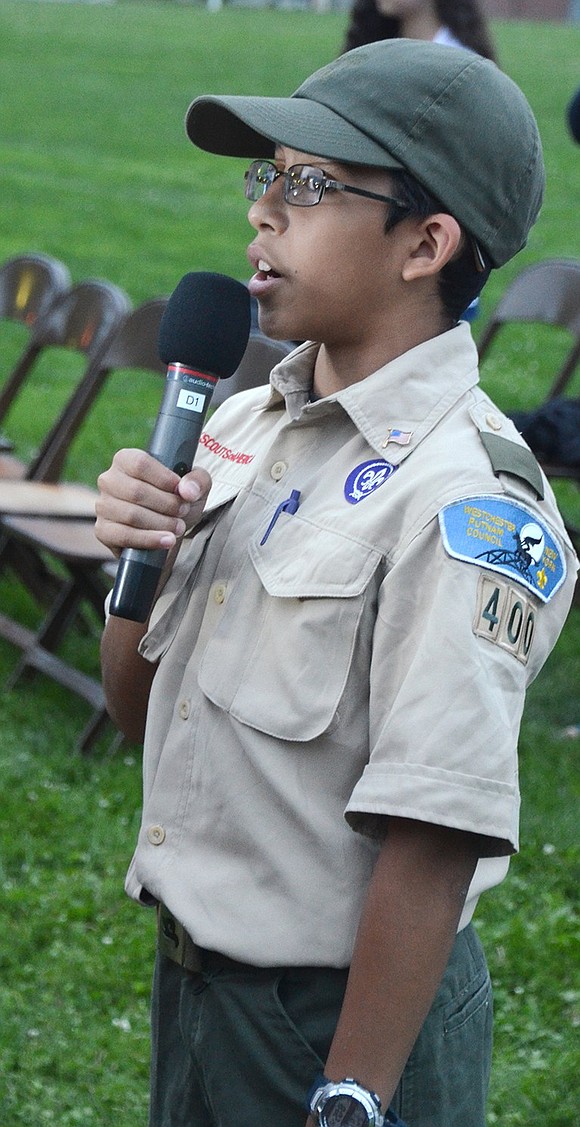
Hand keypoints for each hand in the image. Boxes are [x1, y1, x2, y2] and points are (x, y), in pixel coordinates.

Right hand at [95, 448, 211, 557]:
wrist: (167, 531)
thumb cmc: (176, 501)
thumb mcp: (195, 486)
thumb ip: (198, 481)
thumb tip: (187, 491)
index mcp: (126, 460)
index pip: (140, 464)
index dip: (164, 479)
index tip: (181, 491)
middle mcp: (109, 480)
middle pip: (136, 491)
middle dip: (166, 504)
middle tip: (183, 511)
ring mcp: (103, 506)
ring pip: (131, 515)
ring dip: (161, 523)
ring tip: (178, 527)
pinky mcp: (103, 530)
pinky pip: (124, 535)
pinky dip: (149, 539)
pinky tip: (166, 541)